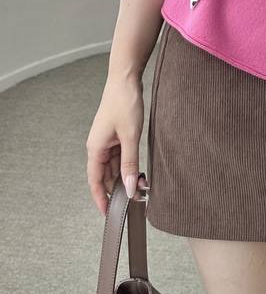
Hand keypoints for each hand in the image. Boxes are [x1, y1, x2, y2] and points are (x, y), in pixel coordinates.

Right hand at [86, 74, 146, 215]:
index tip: (109, 214)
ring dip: (125, 176)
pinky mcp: (116, 135)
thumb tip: (128, 187)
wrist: (125, 79)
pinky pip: (120, 155)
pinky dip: (129, 164)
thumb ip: (129, 163)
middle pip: (105, 175)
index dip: (100, 198)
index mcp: (95, 148)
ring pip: (114, 166)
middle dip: (118, 188)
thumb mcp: (130, 136)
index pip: (95, 181)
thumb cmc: (124, 103)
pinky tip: (139, 171)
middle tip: (135, 200)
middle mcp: (98, 146)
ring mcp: (107, 140)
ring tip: (141, 187)